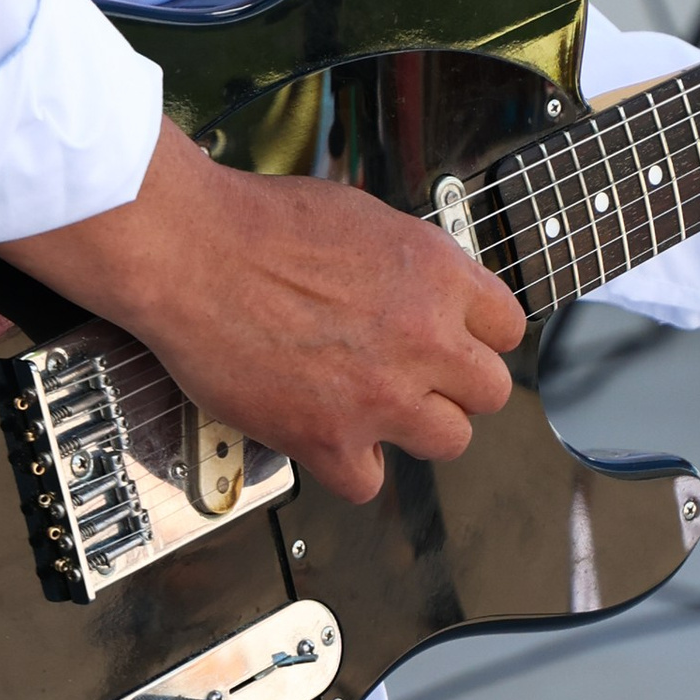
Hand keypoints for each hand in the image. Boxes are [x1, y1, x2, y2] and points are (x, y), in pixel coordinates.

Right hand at [0, 125, 525, 504]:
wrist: (192, 252)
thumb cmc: (259, 224)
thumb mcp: (364, 217)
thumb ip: (412, 264)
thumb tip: (428, 287)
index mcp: (436, 274)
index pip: (508, 326)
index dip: (480, 335)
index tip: (459, 340)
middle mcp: (422, 337)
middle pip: (491, 391)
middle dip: (457, 385)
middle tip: (421, 376)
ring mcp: (381, 395)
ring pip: (450, 441)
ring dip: (418, 427)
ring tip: (380, 408)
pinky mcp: (328, 439)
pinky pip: (370, 482)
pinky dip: (350, 466)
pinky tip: (331, 436)